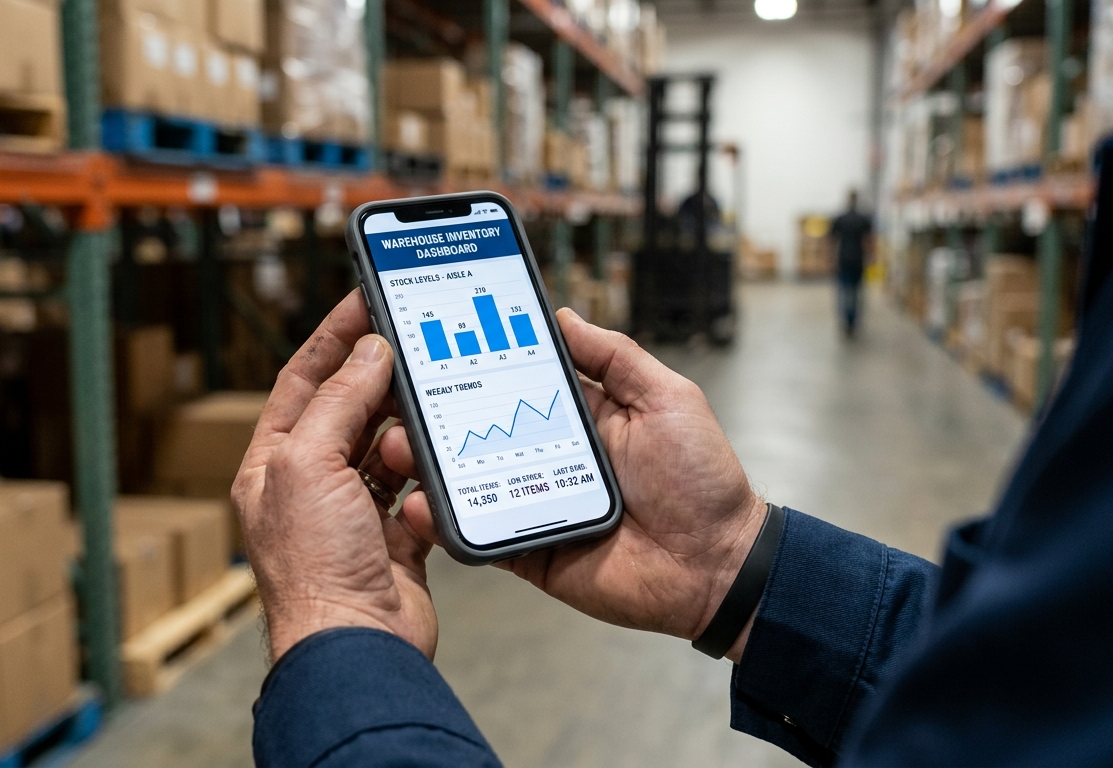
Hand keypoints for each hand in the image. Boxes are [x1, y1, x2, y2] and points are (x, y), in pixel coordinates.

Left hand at [233, 289, 436, 661]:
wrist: (358, 645)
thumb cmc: (315, 568)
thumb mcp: (310, 464)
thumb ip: (340, 402)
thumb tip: (368, 353)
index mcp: (273, 465)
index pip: (302, 383)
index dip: (332, 340)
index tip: (364, 302)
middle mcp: (309, 488)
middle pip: (348, 412)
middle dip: (379, 383)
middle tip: (412, 348)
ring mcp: (353, 515)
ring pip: (387, 451)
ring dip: (407, 437)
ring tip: (423, 420)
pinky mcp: (396, 540)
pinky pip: (417, 493)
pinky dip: (429, 482)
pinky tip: (435, 473)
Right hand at [382, 308, 765, 660]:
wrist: (718, 565)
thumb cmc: (702, 479)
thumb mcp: (667, 397)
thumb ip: (615, 357)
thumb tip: (562, 317)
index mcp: (579, 417)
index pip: (515, 382)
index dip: (478, 363)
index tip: (434, 339)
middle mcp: (549, 457)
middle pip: (478, 429)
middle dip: (435, 411)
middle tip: (394, 391)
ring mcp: (535, 504)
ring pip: (468, 481)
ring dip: (427, 462)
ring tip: (396, 442)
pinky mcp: (529, 551)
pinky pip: (479, 536)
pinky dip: (445, 523)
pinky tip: (419, 502)